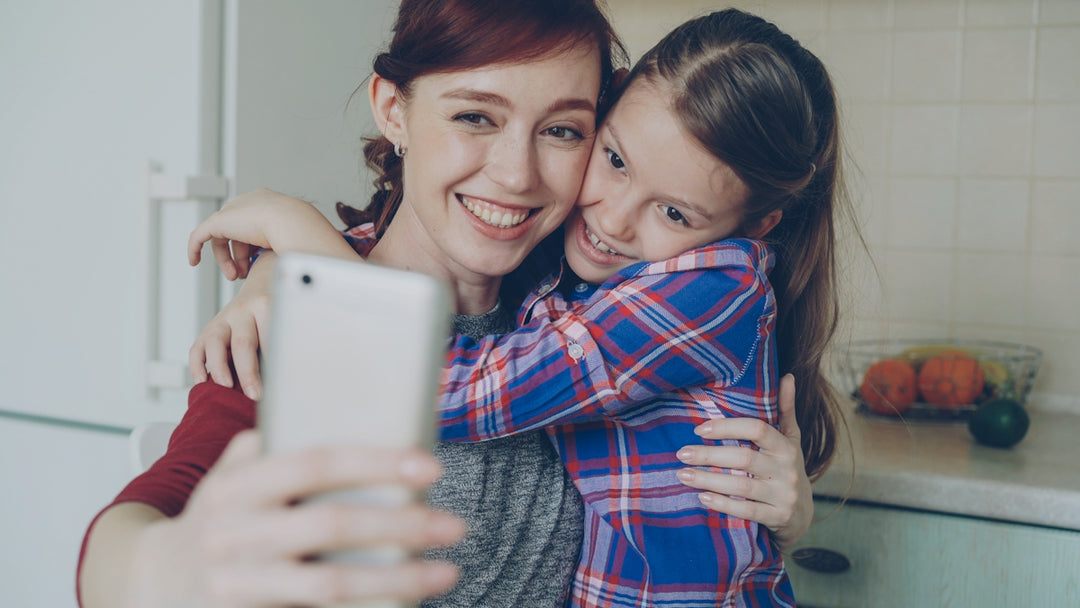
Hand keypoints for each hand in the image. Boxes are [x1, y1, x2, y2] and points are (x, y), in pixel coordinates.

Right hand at [116, 431, 465, 607]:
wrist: (150, 583)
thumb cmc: (212, 521)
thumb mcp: (229, 476)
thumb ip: (272, 446)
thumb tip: (346, 412)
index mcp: (238, 484)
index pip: (314, 463)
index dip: (375, 462)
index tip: (430, 465)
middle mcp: (235, 532)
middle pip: (332, 524)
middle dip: (401, 523)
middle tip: (453, 525)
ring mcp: (238, 580)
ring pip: (329, 583)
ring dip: (396, 578)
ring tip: (446, 572)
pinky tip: (404, 604)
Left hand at [188, 188, 332, 279]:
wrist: (292, 222)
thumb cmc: (300, 232)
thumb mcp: (292, 238)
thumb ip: (283, 244)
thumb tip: (288, 260)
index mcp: (268, 204)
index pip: (251, 226)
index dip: (250, 249)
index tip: (254, 265)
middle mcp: (249, 203)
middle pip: (236, 233)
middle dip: (238, 257)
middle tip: (242, 274)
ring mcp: (234, 210)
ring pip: (221, 237)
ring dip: (226, 260)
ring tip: (234, 275)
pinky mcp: (219, 221)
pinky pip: (199, 235)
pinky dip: (195, 248)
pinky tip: (193, 261)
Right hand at [189, 254, 274, 399]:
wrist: (263, 284)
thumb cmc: (278, 310)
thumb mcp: (285, 320)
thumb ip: (282, 345)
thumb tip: (286, 380)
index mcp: (267, 307)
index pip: (270, 340)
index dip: (274, 366)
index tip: (278, 387)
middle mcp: (243, 311)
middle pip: (242, 343)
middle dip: (248, 373)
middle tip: (255, 394)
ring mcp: (223, 319)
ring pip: (214, 342)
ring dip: (219, 368)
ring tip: (226, 388)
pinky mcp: (209, 328)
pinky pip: (197, 347)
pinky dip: (197, 366)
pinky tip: (203, 382)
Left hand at [676, 373, 812, 549]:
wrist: (803, 514)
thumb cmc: (787, 468)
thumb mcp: (791, 439)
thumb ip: (785, 409)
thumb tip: (787, 376)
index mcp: (786, 446)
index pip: (757, 430)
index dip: (728, 427)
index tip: (700, 429)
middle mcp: (788, 469)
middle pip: (744, 459)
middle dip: (710, 455)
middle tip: (681, 453)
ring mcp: (784, 495)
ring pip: (742, 487)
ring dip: (709, 480)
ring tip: (683, 475)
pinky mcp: (778, 518)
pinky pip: (747, 511)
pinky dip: (723, 505)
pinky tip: (702, 498)